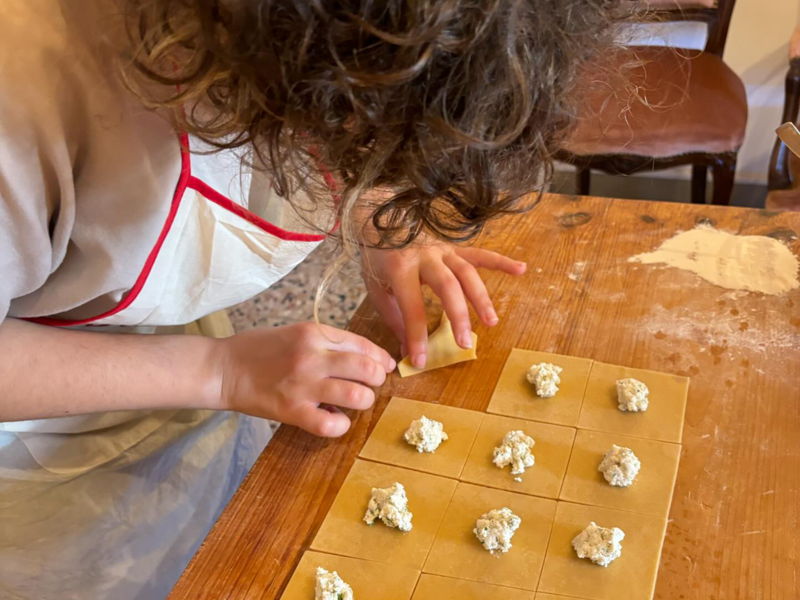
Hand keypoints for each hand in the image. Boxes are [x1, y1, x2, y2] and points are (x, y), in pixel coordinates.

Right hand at [213, 323, 395, 436]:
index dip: (381, 358)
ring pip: (357, 396)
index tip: (386, 366)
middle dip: (377, 379)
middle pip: (367, 369)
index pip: (363, 344)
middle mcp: (312, 356)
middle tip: (369, 385)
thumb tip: (367, 359)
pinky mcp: (291, 411)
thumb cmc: (259, 350)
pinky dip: (340, 424)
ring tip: (353, 401)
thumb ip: (329, 342)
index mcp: (314, 333)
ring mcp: (303, 385)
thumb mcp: (296, 332)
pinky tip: (334, 418)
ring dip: (363, 401)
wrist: (222, 369)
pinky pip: (332, 424)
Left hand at [362, 242, 525, 367]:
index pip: (411, 307)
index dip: (416, 335)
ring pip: (467, 273)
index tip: (420, 360)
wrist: (377, 219)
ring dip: (481, 298)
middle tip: (465, 343)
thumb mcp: (376, 289)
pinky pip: (480, 253)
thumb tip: (407, 349)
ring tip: (492, 321)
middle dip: (458, 316)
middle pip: (447, 287)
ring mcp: (441, 250)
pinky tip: (521, 269)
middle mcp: (424, 257)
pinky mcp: (453, 247)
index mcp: (400, 268)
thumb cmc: (376, 258)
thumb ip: (394, 318)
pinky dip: (501, 262)